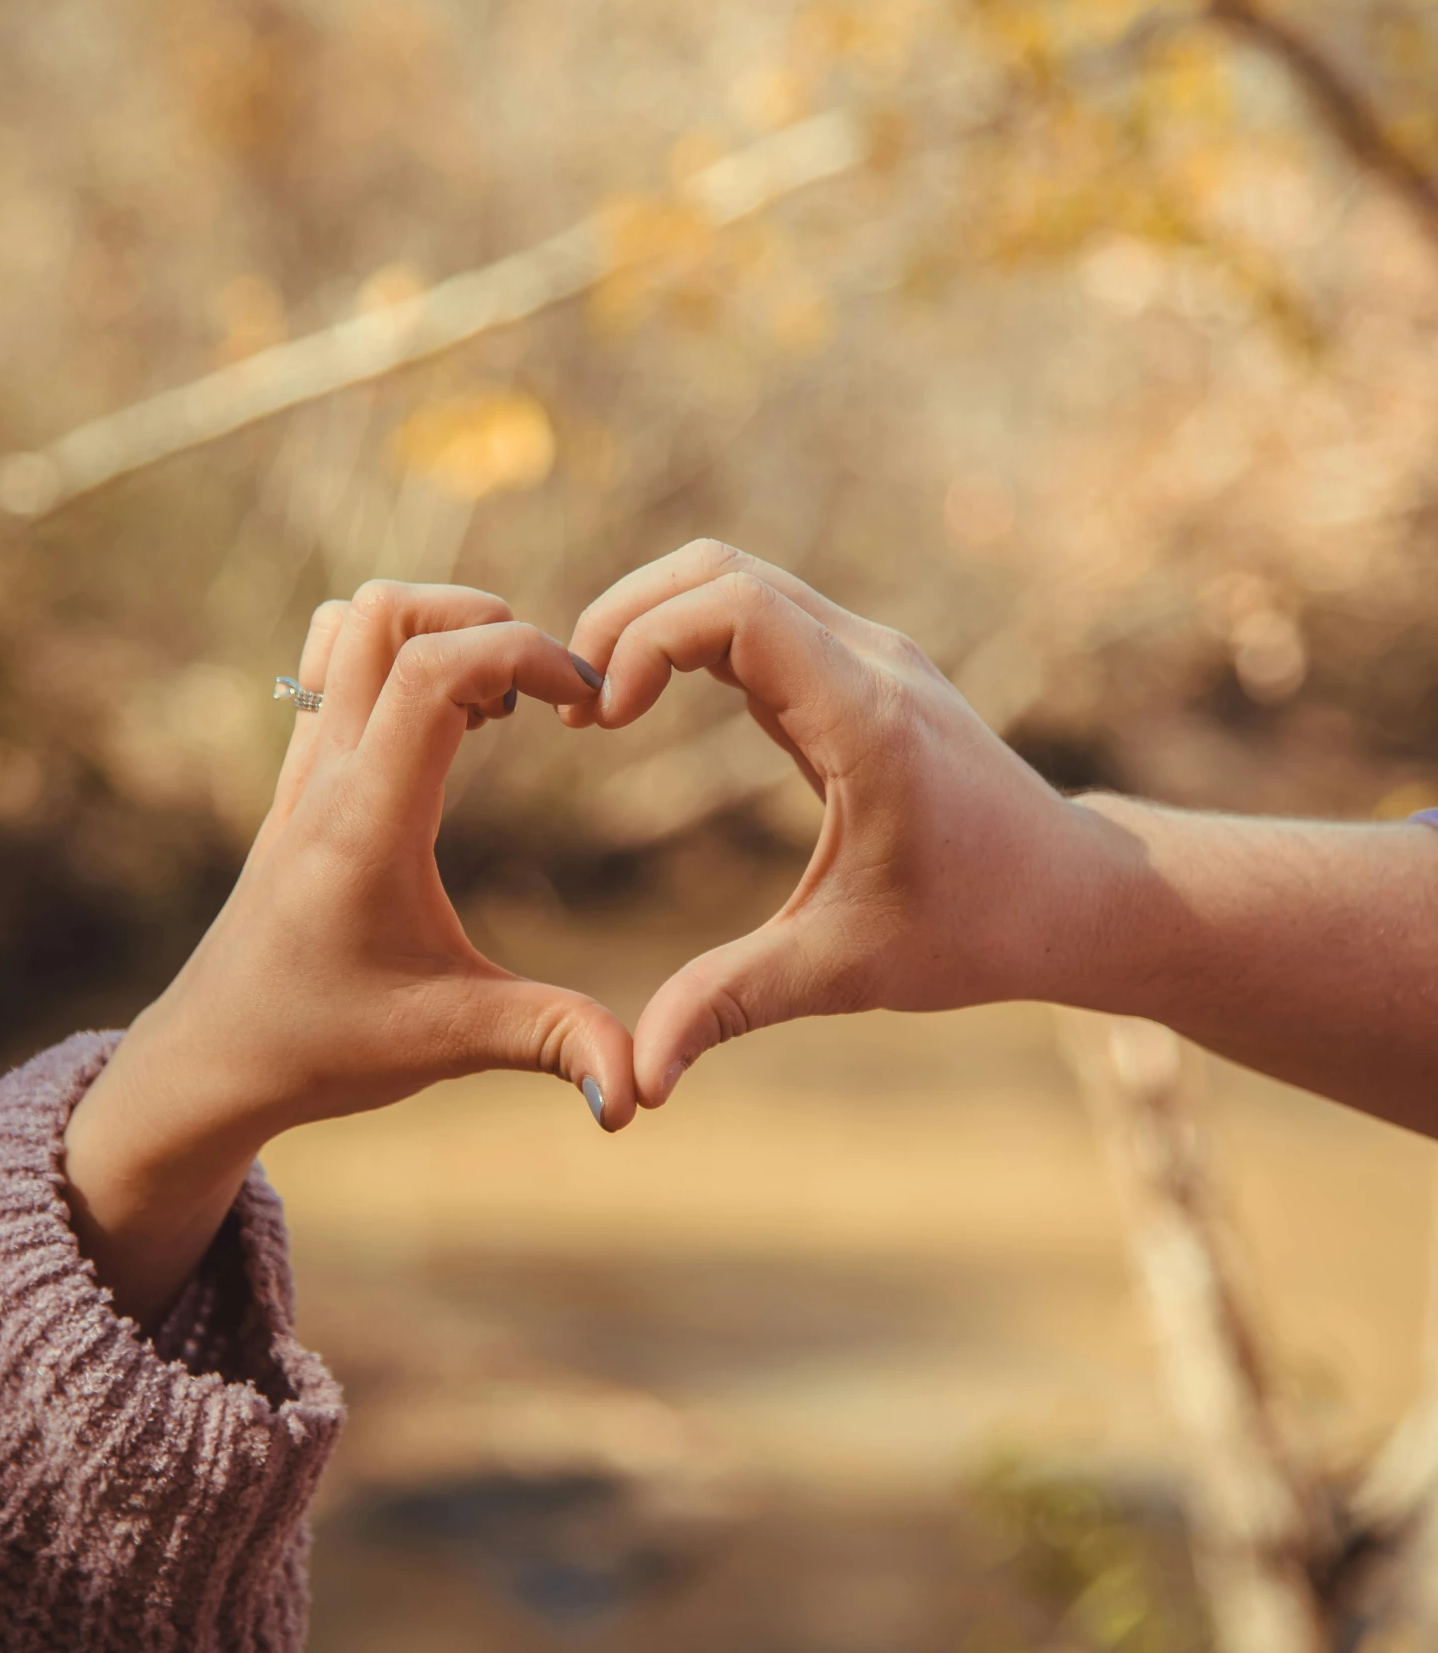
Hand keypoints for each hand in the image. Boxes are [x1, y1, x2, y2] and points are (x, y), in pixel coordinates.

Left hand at [65, 582, 633, 1323]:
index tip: (586, 702)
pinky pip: (334, 663)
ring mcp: (302, 767)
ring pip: (350, 622)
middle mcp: (326, 776)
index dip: (521, 652)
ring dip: (435, 628)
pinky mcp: (298, 775)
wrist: (210, 1061)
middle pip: (385, 612)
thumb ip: (551, 1044)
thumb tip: (638, 1095)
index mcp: (365, 823)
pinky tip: (453, 726)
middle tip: (544, 692)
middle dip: (482, 620)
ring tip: (499, 702)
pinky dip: (401, 655)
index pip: (431, 671)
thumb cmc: (321, 1047)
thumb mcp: (447, 1044)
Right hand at [560, 542, 1127, 1103]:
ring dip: (652, 621)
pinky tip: (648, 710)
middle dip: (625, 617)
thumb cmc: (979, 931)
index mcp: (868, 716)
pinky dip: (688, 639)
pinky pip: (757, 616)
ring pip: (734, 578)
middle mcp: (870, 660)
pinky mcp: (860, 669)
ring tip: (601, 709)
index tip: (601, 724)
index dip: (645, 640)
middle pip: (717, 568)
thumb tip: (636, 1084)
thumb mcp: (847, 972)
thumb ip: (732, 1006)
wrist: (1079, 894)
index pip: (734, 606)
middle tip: (575, 709)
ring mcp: (869, 655)